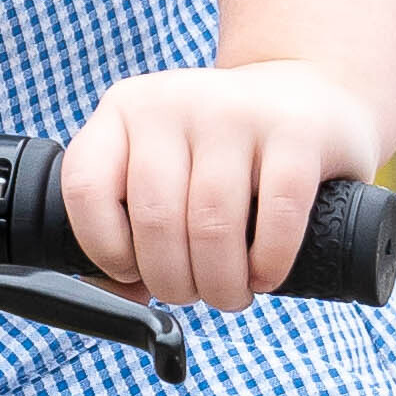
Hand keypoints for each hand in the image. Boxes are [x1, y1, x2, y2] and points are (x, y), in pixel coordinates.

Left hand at [59, 58, 381, 306]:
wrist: (308, 98)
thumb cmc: (224, 156)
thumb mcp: (166, 168)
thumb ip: (130, 223)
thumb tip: (120, 297)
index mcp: (126, 108)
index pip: (88, 188)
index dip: (107, 250)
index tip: (136, 274)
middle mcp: (174, 100)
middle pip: (156, 220)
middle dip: (174, 283)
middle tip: (197, 294)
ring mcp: (236, 110)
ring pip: (211, 225)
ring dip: (220, 283)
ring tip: (231, 292)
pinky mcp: (298, 130)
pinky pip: (276, 216)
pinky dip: (268, 263)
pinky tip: (266, 274)